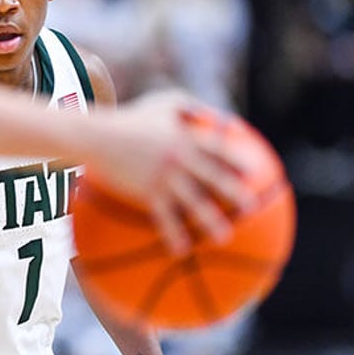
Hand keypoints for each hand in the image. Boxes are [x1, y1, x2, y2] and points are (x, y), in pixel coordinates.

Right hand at [86, 89, 256, 253]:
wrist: (97, 135)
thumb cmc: (130, 118)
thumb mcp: (160, 103)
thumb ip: (186, 105)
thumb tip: (210, 113)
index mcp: (184, 137)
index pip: (217, 149)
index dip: (237, 159)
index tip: (255, 172)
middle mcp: (179, 158)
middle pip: (212, 177)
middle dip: (233, 192)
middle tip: (250, 208)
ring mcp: (163, 176)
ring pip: (192, 201)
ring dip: (209, 220)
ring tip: (224, 238)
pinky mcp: (147, 191)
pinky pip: (163, 216)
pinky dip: (173, 234)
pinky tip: (181, 251)